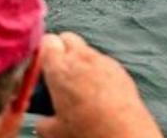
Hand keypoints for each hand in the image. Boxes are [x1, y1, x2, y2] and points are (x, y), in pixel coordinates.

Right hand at [34, 31, 162, 137]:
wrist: (125, 136)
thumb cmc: (88, 132)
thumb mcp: (55, 132)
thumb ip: (43, 121)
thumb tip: (42, 121)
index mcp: (60, 69)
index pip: (46, 42)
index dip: (42, 53)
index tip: (41, 68)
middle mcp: (82, 58)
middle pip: (66, 38)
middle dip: (61, 50)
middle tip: (59, 74)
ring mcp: (103, 61)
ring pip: (86, 49)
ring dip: (80, 61)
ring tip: (79, 86)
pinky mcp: (120, 69)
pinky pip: (103, 62)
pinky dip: (97, 70)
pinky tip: (98, 91)